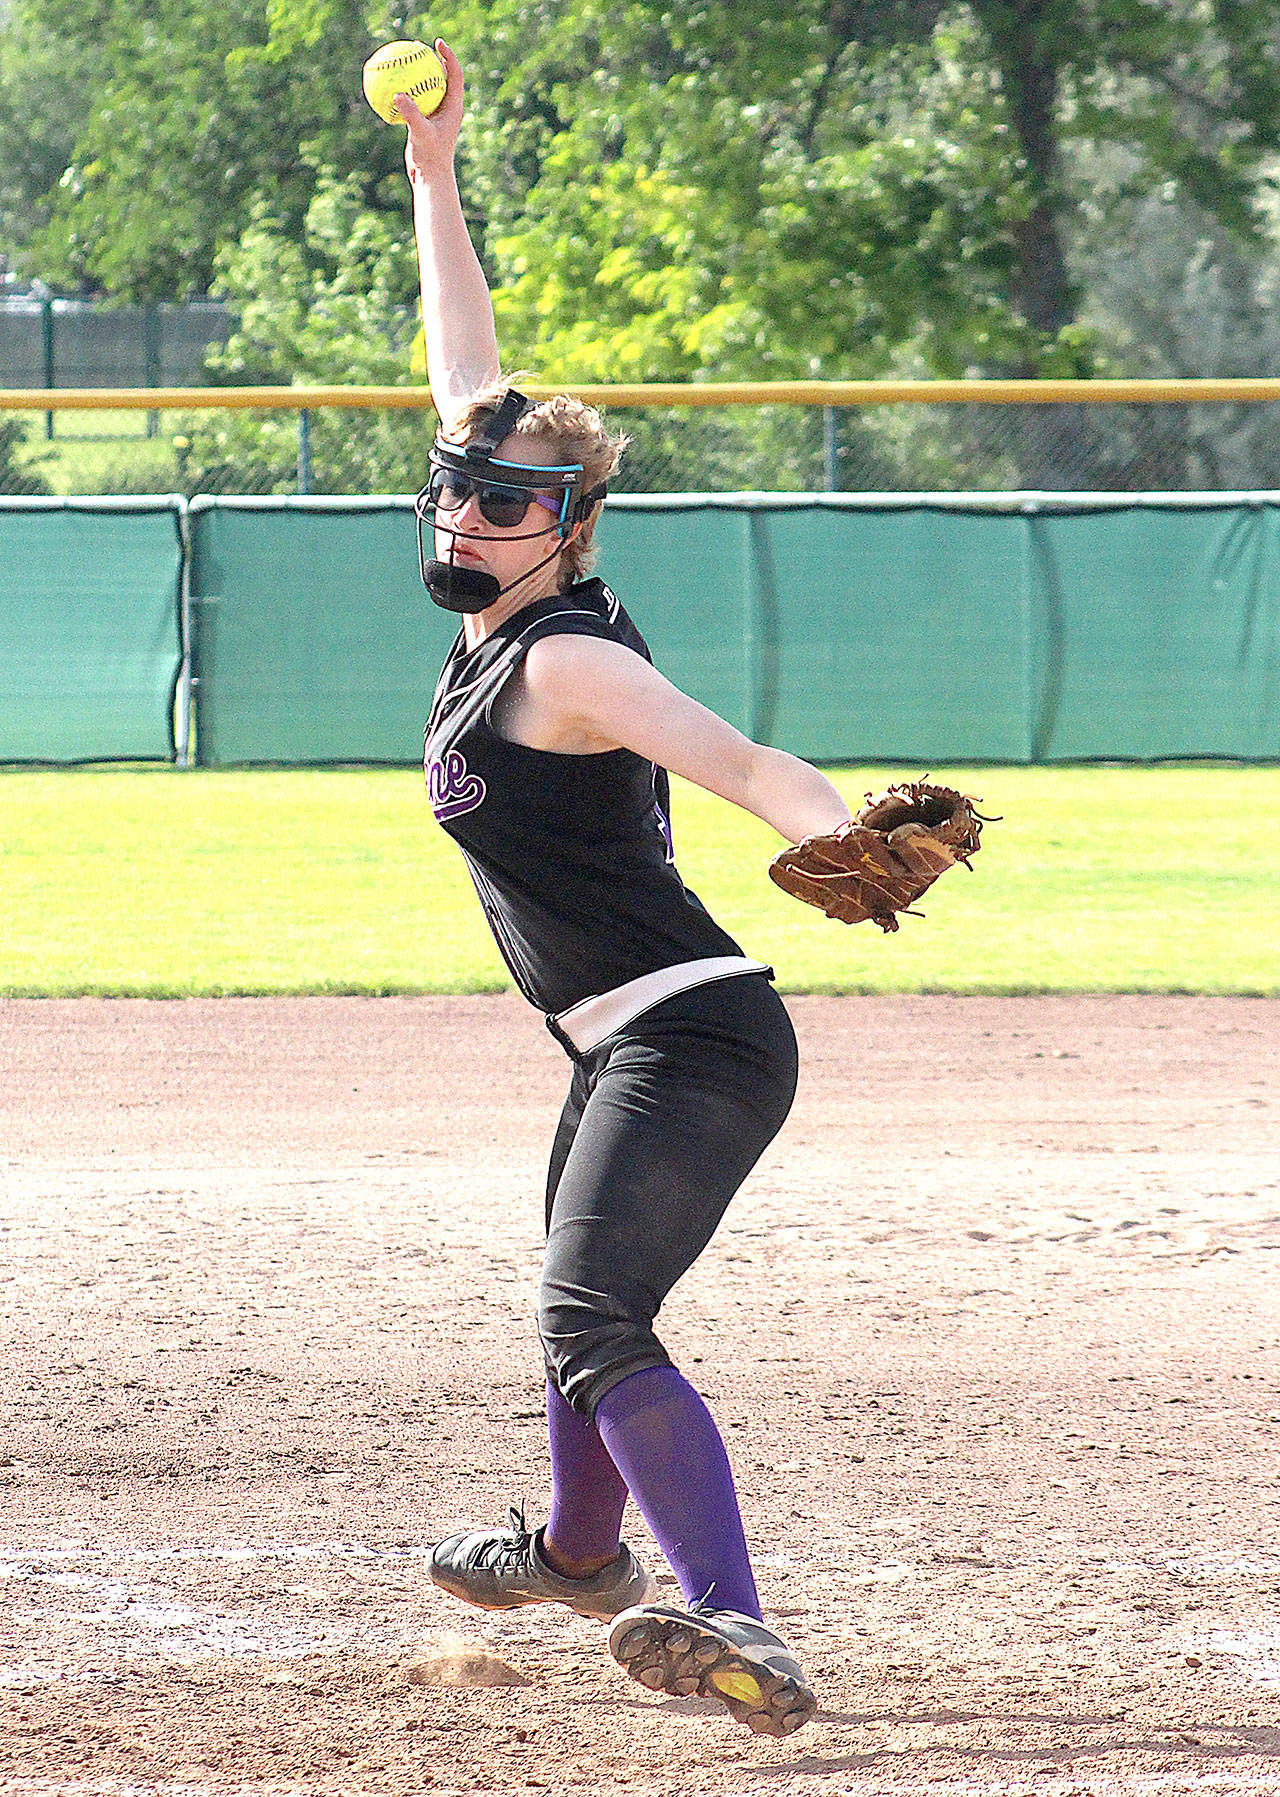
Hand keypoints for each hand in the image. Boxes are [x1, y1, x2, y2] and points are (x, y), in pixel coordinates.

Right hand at [401, 39, 464, 185]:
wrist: (429, 177)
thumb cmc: (430, 157)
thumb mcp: (421, 134)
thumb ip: (411, 114)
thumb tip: (398, 94)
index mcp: (453, 107)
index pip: (454, 75)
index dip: (448, 56)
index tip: (437, 43)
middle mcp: (446, 108)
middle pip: (441, 77)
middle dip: (432, 59)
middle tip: (418, 46)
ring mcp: (434, 115)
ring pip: (426, 88)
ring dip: (416, 75)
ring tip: (403, 60)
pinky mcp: (423, 122)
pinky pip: (412, 101)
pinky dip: (403, 93)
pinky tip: (387, 86)